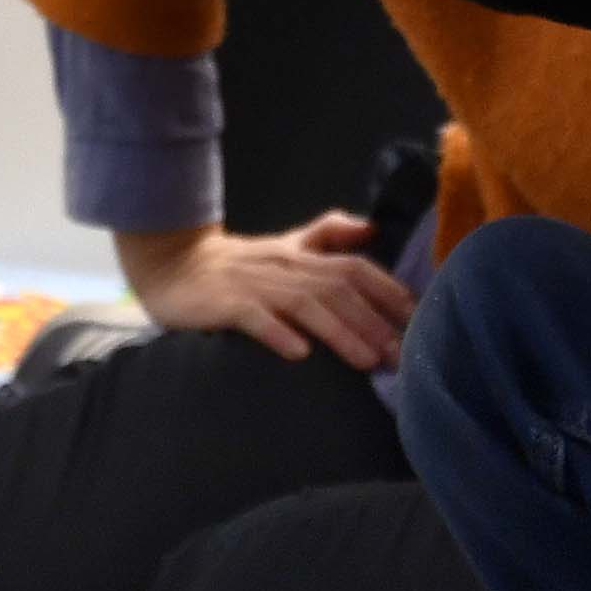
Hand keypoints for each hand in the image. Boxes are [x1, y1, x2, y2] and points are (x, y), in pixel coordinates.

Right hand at [114, 214, 415, 373]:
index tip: (418, 318)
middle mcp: (285, 267)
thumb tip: (371, 229)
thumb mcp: (287, 246)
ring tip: (366, 361)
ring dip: (340, 332)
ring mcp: (255, 285)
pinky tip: (299, 354)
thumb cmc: (237, 265)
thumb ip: (328, 236)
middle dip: (374, 321)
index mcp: (302, 255)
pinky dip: (278, 333)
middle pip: (339, 289)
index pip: (355, 267)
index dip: (388, 289)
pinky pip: (254, 318)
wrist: (172, 264)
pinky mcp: (225, 303)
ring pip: (306, 305)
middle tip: (402, 355)